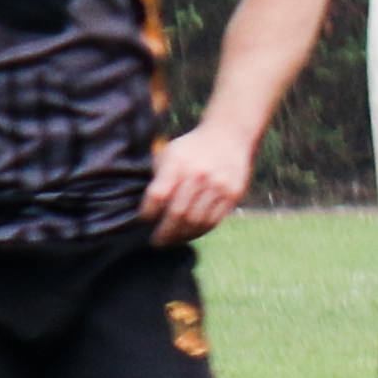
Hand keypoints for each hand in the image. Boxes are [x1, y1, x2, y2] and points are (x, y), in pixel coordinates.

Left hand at [143, 125, 252, 244]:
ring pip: (196, 221)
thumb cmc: (192, 148)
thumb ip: (159, 178)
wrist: (229, 135)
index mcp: (177, 163)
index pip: (157, 195)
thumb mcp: (170, 153)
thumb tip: (150, 208)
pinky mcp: (232, 194)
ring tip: (173, 241)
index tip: (145, 219)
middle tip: (156, 242)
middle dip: (164, 232)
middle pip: (177, 213)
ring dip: (182, 236)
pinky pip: (214, 220)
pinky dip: (200, 231)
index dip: (147, 212)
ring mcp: (218, 186)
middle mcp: (198, 175)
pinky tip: (191, 234)